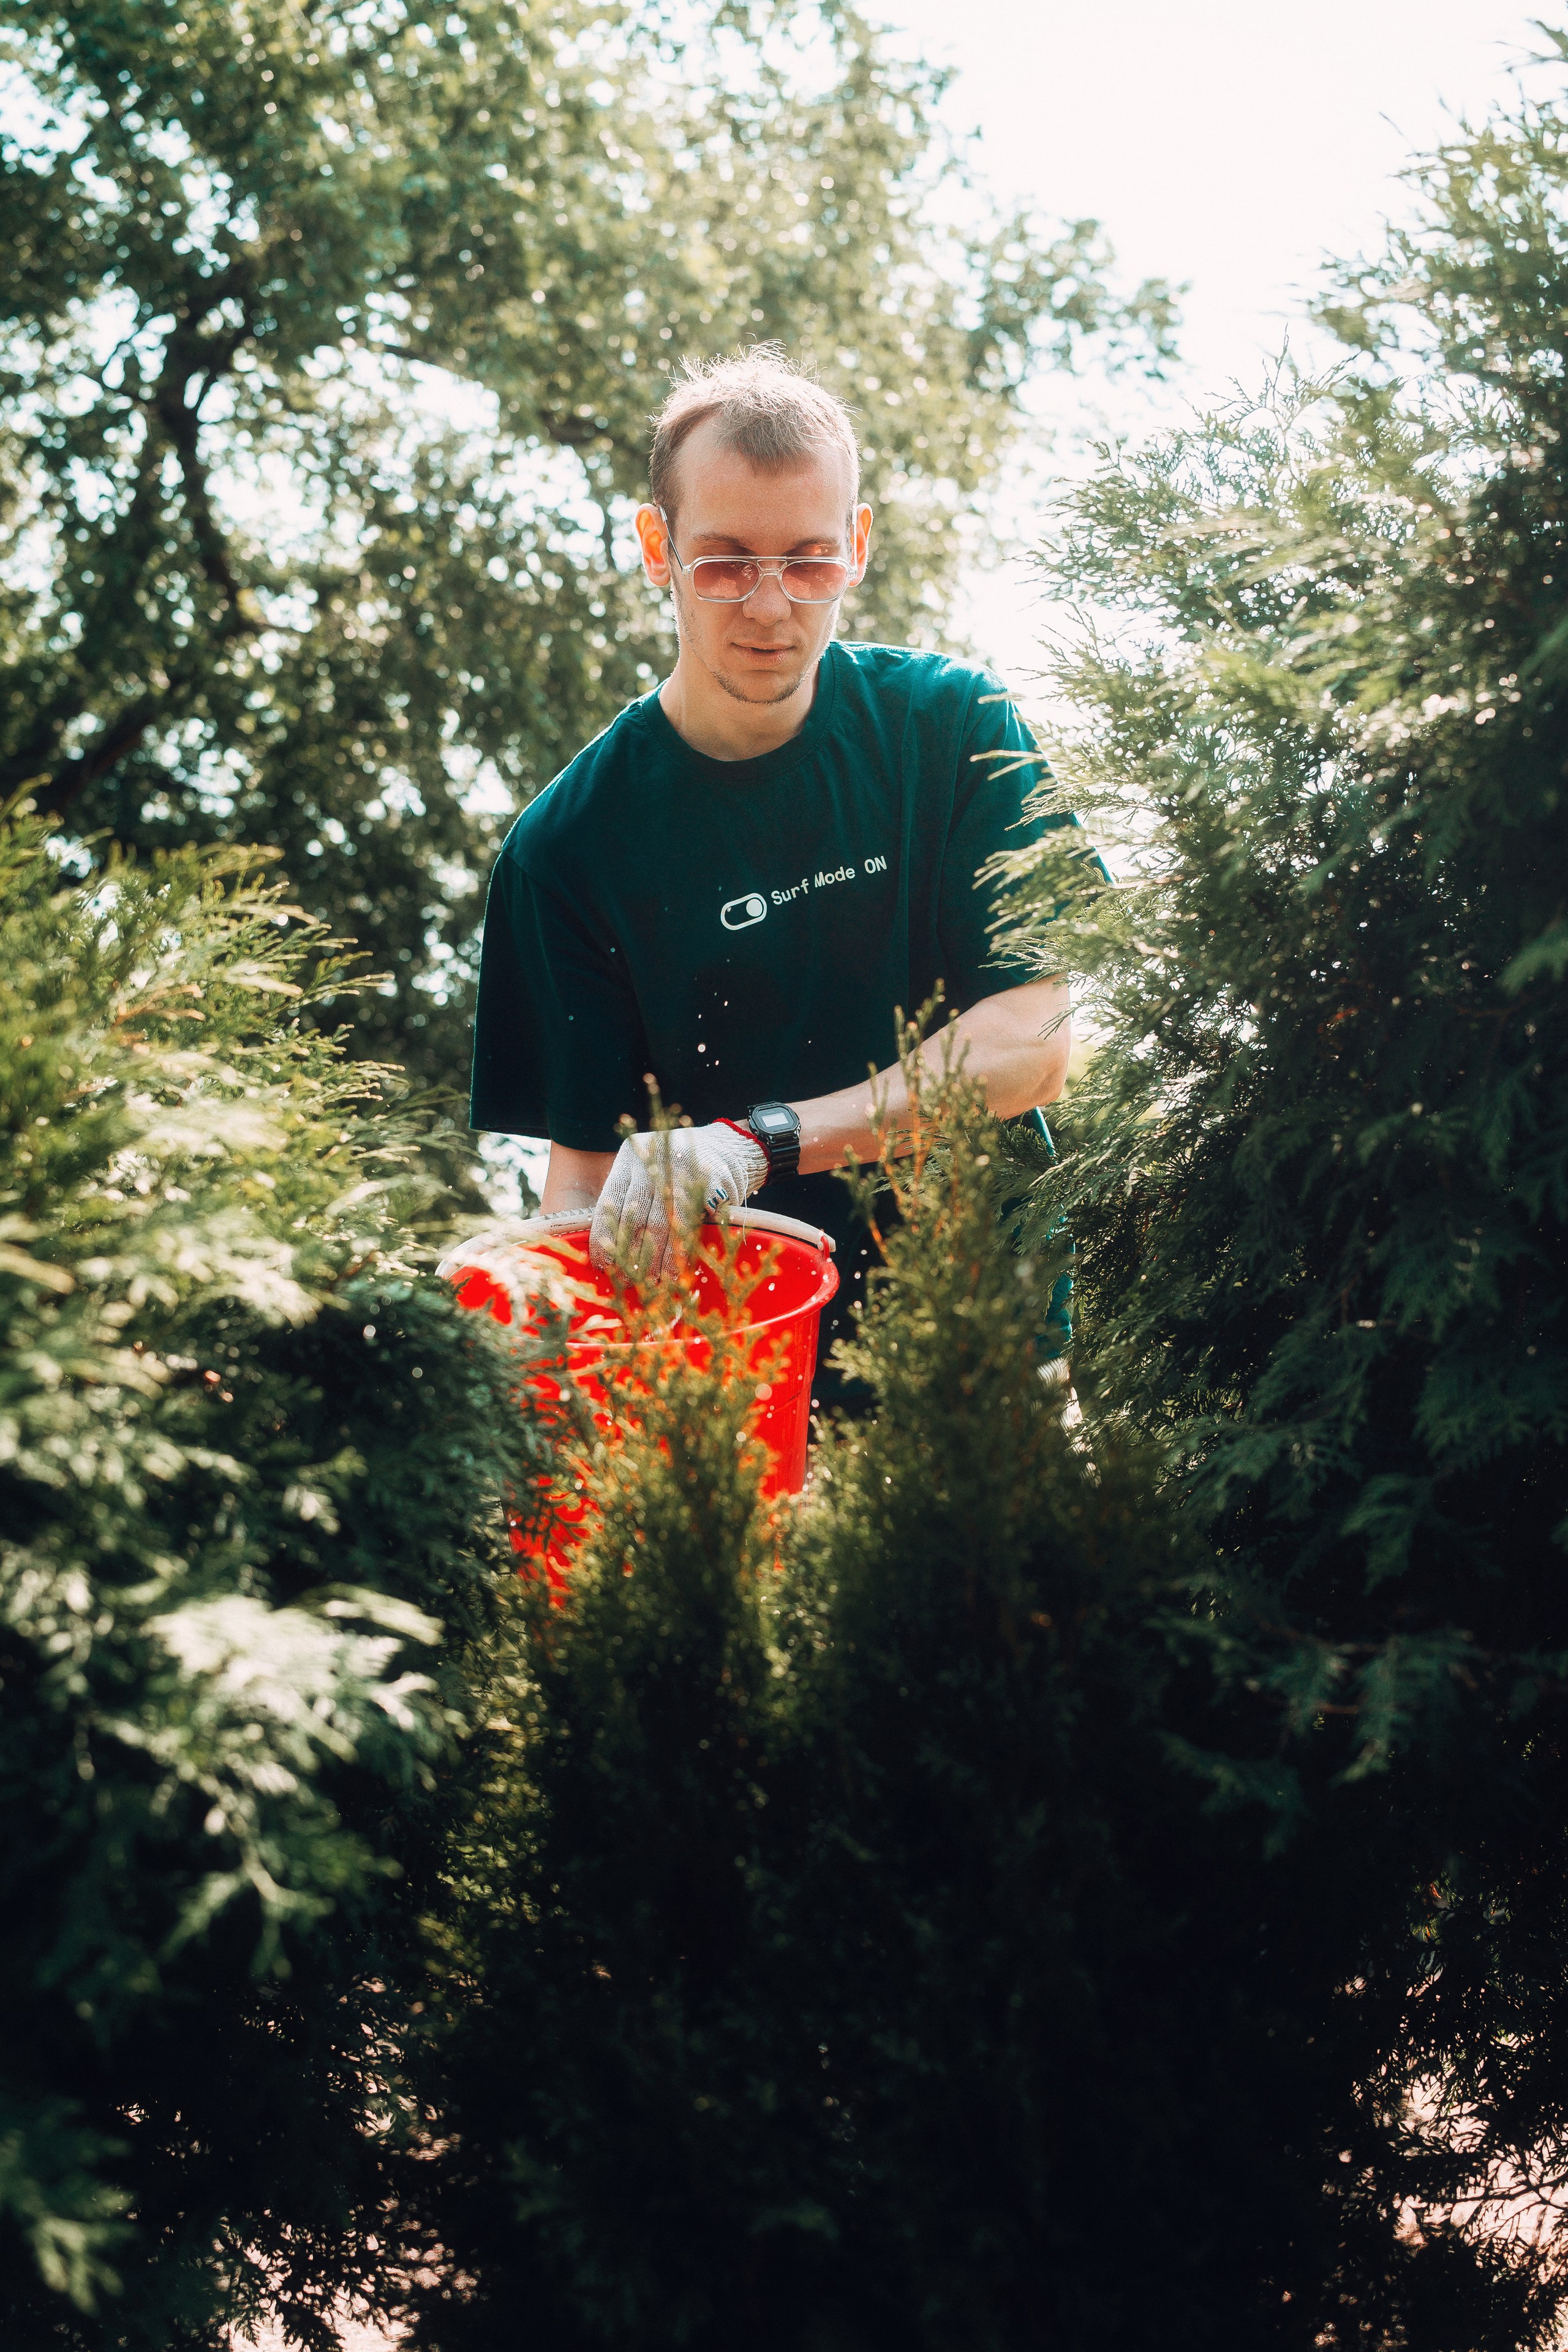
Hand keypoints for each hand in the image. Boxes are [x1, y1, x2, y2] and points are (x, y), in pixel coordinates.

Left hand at [588, 1122, 768, 1279]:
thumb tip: (611, 1250)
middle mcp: (653, 1158)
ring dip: (656, 1258)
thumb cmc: (682, 1169)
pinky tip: (677, 1270)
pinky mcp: (708, 1181)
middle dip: (631, 1253)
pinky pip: (690, 1224)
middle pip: (636, 1214)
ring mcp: (682, 1168)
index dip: (605, 1236)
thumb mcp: (650, 1173)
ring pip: (663, 1223)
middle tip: (629, 1280)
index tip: (604, 1264)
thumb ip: (632, 1199)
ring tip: (653, 1282)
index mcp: (631, 1155)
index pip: (611, 1199)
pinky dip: (682, 1251)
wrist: (732, 1146)